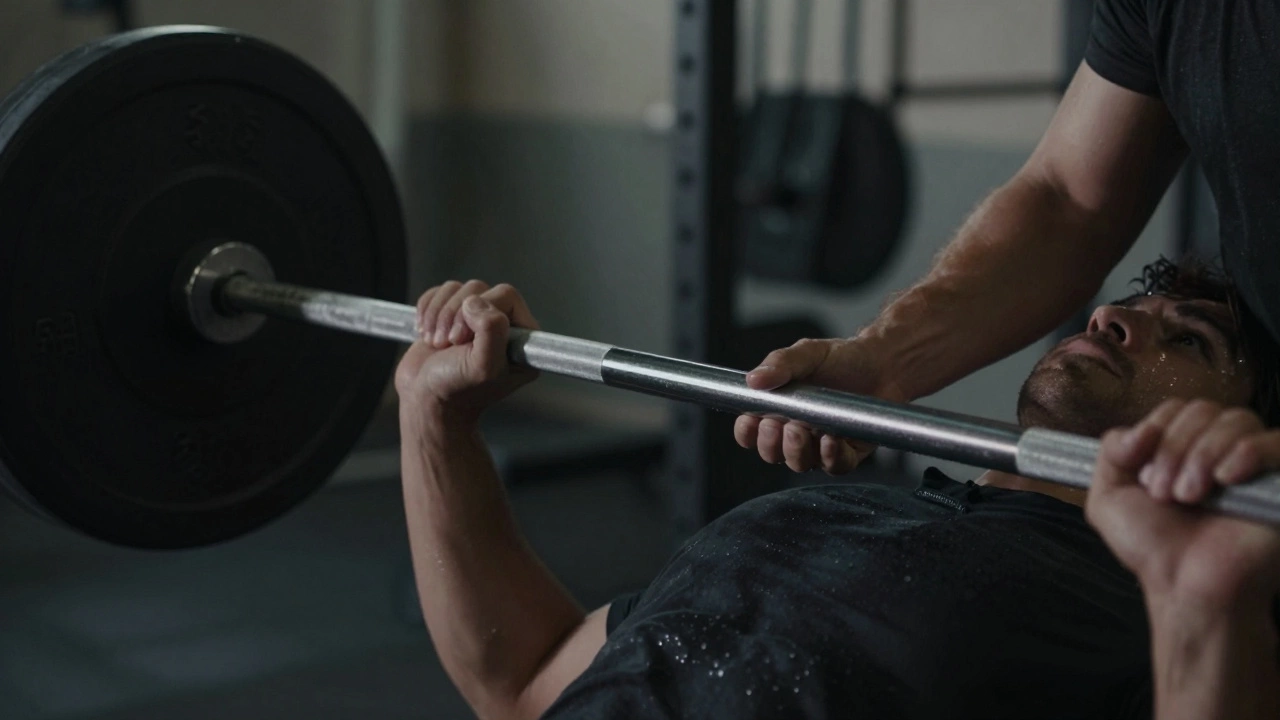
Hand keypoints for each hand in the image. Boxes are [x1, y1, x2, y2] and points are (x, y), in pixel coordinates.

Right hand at [394, 280, 539, 425]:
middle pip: (479, 290)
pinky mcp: (451, 315)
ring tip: (435, 343)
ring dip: (439, 315)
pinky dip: (427, 309)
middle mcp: (503, 327)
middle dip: (455, 314)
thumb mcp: (483, 367)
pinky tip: (425, 334)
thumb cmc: (456, 391)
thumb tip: (476, 302)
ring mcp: (476, 320)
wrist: (425, 401)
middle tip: (446, 344)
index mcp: (522, 340)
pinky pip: (440, 291)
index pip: (507, 296)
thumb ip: (492, 330)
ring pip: (458, 289)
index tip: (463, 341)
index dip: (482, 310)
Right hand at [733, 337, 907, 473]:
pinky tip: (831, 439)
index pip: (751, 432)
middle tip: (779, 425)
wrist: (884, 363)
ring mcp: (821, 445)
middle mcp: (797, 431)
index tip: (750, 421)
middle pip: (772, 453)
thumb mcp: (807, 353)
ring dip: (796, 451)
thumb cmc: (843, 358)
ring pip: (799, 463)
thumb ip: (780, 364)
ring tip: (803, 429)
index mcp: (780, 410)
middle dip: (771, 444)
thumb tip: (754, 380)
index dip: (747, 432)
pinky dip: (830, 457)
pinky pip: (834, 466)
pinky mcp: (848, 453)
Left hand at [1086, 399, 1279, 608]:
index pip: (1175, 408)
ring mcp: (1253, 465)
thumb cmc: (1153, 548)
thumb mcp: (1109, 496)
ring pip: (1236, 420)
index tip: (1145, 477)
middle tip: (1167, 494)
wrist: (1187, 587)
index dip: (1156, 432)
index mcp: (1183, 448)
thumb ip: (1111, 451)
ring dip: (1203, 456)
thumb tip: (1140, 429)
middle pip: (1202, 410)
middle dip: (1175, 449)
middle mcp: (1220, 451)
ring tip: (1192, 497)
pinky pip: (1276, 442)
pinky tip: (1228, 478)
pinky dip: (1249, 451)